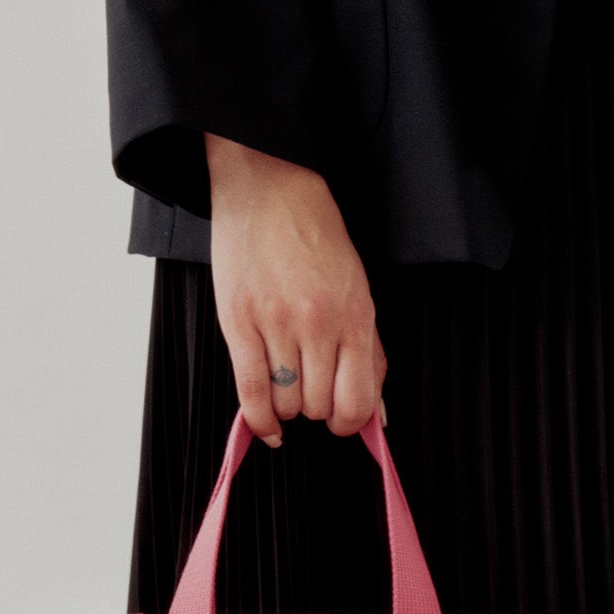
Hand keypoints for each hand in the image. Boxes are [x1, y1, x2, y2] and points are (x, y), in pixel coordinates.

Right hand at [203, 135, 385, 445]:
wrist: (269, 188)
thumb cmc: (316, 237)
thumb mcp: (358, 290)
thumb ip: (369, 352)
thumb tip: (375, 414)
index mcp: (354, 316)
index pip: (358, 400)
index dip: (350, 422)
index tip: (342, 422)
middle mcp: (318, 324)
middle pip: (320, 405)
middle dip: (317, 408)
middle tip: (311, 389)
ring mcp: (276, 324)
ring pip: (286, 402)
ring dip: (288, 405)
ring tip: (286, 383)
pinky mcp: (238, 322)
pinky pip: (249, 391)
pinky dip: (258, 419)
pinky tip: (267, 425)